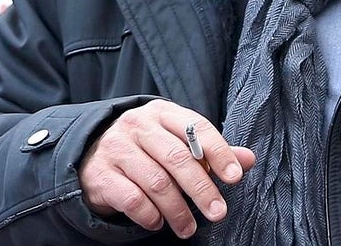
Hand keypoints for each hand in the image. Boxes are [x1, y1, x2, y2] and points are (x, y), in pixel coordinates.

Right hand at [79, 100, 255, 239]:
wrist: (91, 155)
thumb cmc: (146, 148)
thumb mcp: (176, 141)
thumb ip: (210, 151)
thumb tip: (248, 159)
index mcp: (163, 112)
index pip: (197, 128)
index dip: (219, 152)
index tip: (235, 177)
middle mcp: (138, 126)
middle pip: (178, 158)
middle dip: (202, 189)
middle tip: (218, 212)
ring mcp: (117, 148)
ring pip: (156, 182)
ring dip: (178, 210)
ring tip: (189, 228)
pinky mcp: (100, 174)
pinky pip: (131, 199)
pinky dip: (149, 215)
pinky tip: (158, 223)